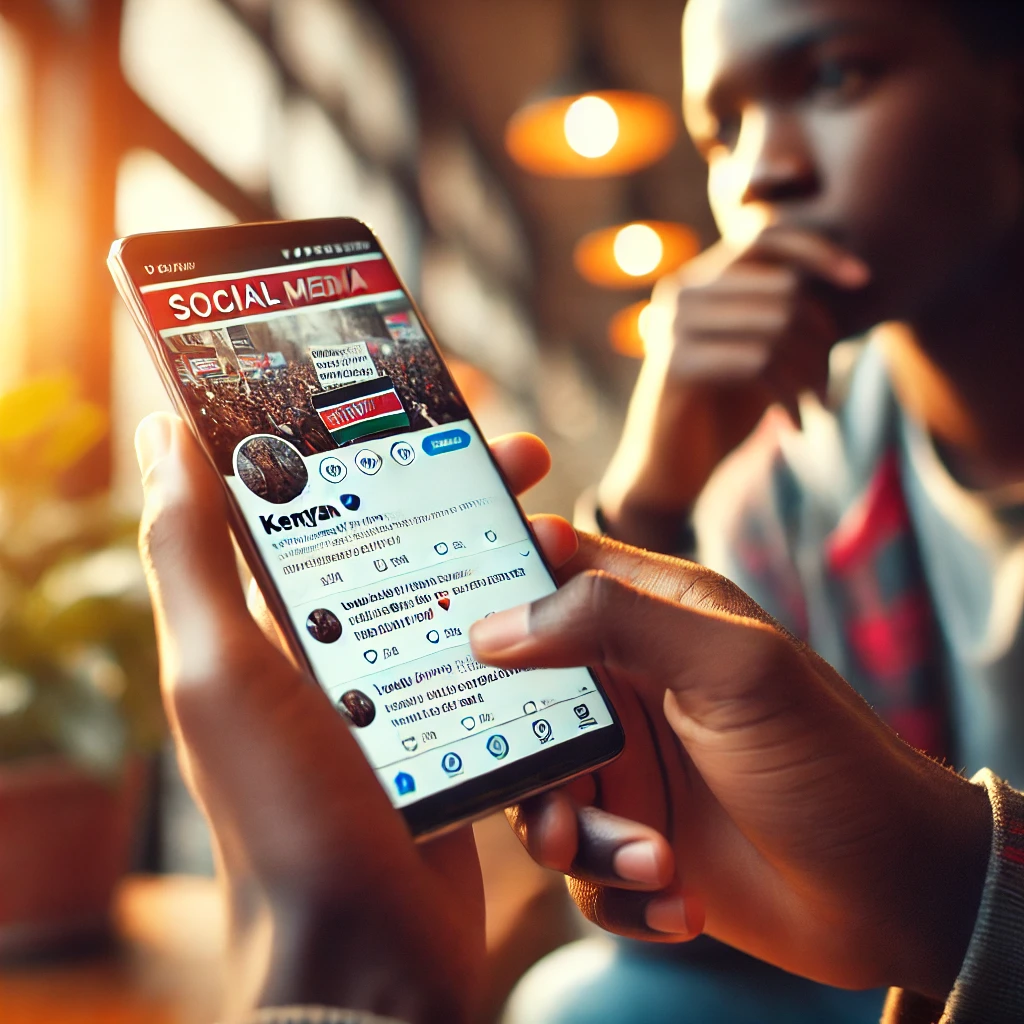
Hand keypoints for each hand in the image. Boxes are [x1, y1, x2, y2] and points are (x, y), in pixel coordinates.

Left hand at [135, 413, 575, 1023]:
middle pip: (404, 541)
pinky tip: (569, 605)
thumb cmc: (286, 813)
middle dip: (463, 490)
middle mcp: (332, 652)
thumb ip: (189, 555)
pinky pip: (491, 663)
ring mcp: (396, 694)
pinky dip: (526, 628)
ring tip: (560, 525)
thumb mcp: (222, 674)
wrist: (366, 950)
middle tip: (527, 458)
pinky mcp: (449, 734)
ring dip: (506, 553)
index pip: (321, 507)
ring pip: (456, 595)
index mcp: (271, 624)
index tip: (432, 410)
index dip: (372, 449)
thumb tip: (160, 433)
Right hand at [470, 534, 989, 1001]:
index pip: (549, 570)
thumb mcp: (731, 667)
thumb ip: (613, 621)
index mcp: (651, 615)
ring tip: (650, 862)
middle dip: (525, 759)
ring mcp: (627, 762)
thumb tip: (496, 623)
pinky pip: (579, 864)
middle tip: (551, 804)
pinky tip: (679, 898)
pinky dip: (617, 889)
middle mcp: (627, 684)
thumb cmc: (826, 759)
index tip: (444, 618)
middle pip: (519, 697)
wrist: (893, 890)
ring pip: (541, 793)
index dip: (491, 583)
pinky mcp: (633, 835)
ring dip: (583, 840)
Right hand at [597, 227, 868, 549]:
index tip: (863, 281)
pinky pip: (760, 362)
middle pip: (785, 288)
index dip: (820, 249)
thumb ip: (787, 312)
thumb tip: (855, 275)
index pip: (767, 235)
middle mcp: (682, 293)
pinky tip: (794, 426)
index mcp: (701, 279)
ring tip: (817, 409)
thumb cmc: (723, 410)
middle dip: (823, 341)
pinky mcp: (676, 365)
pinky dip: (791, 397)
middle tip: (826, 389)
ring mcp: (674, 326)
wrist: (671, 472)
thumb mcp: (762, 352)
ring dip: (812, 374)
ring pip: (778, 326)